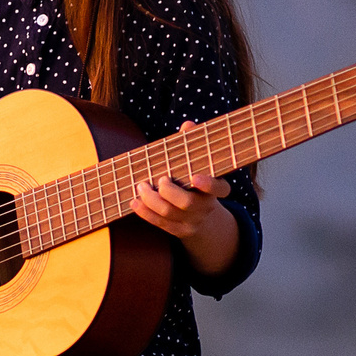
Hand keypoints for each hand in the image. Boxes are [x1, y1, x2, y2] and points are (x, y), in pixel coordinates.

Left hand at [131, 120, 232, 244]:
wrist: (201, 215)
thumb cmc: (195, 179)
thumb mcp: (198, 163)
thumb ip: (192, 144)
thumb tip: (188, 125)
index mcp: (216, 188)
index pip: (220, 188)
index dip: (209, 184)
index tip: (194, 177)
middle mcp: (206, 206)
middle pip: (188, 203)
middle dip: (169, 192)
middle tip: (159, 179)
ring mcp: (193, 221)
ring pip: (170, 213)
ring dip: (151, 200)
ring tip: (140, 186)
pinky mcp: (179, 231)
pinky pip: (160, 224)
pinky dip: (145, 213)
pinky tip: (135, 201)